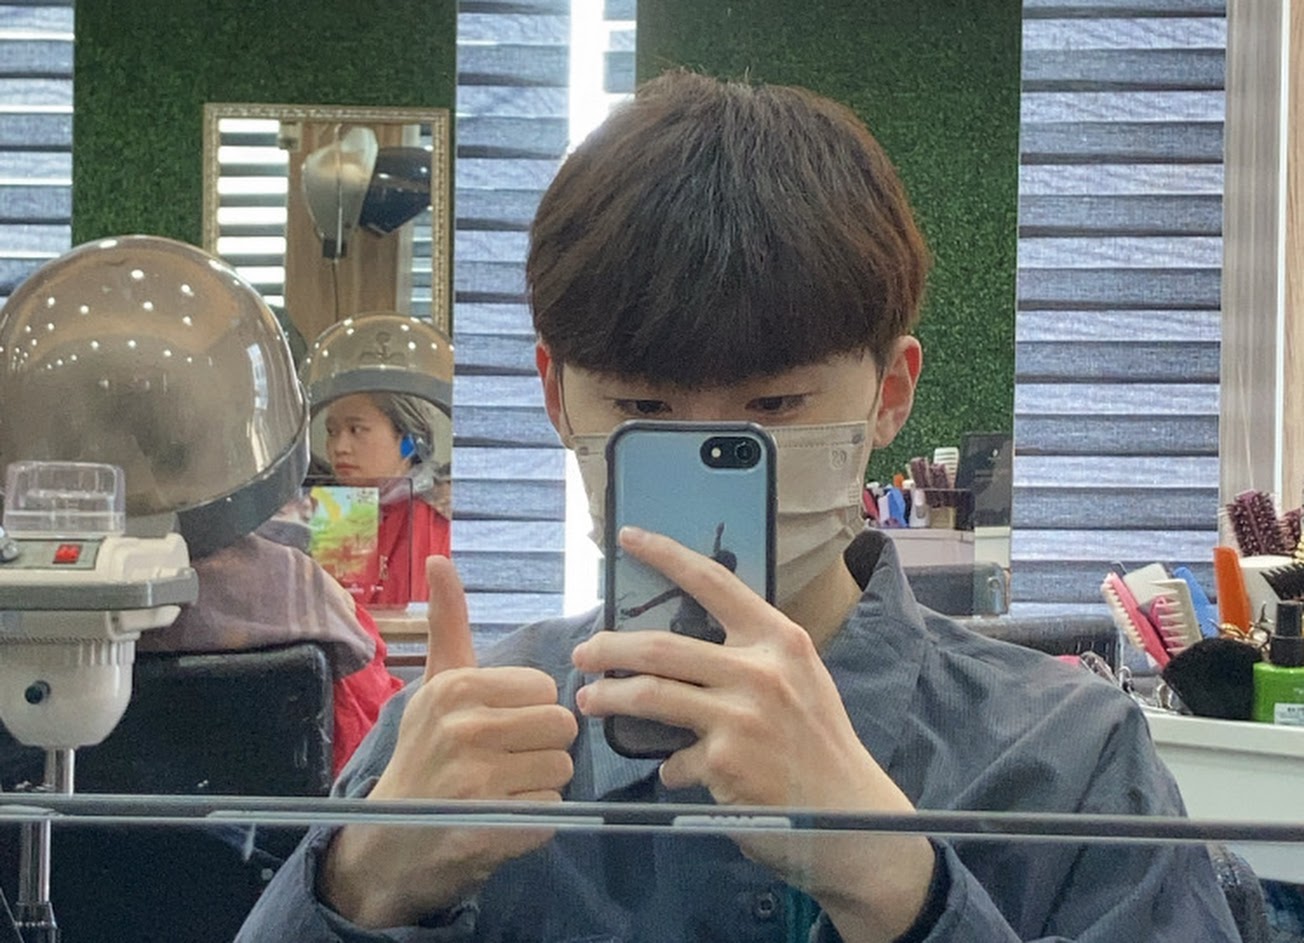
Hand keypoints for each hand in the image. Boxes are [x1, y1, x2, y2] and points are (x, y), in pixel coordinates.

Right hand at [319, 556, 578, 927]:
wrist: (388, 843)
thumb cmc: (423, 755)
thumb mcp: (434, 686)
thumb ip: (448, 624)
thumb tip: (441, 560)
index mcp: (456, 688)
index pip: (545, 688)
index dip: (530, 710)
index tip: (498, 727)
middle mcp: (466, 730)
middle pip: (561, 726)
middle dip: (541, 746)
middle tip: (502, 761)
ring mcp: (479, 782)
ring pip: (562, 768)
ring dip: (540, 783)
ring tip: (501, 788)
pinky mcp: (495, 828)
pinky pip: (554, 810)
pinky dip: (535, 819)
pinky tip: (500, 818)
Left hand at [571, 527, 932, 941]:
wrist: (853, 817)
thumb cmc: (821, 746)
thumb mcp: (800, 681)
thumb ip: (752, 658)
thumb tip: (684, 649)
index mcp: (779, 640)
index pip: (714, 582)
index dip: (666, 555)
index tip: (629, 536)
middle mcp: (760, 671)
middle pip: (661, 646)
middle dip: (609, 648)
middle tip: (583, 654)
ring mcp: (741, 717)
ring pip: (651, 695)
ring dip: (611, 699)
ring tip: (590, 703)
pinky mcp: (725, 763)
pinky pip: (675, 759)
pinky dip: (670, 766)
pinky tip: (675, 772)